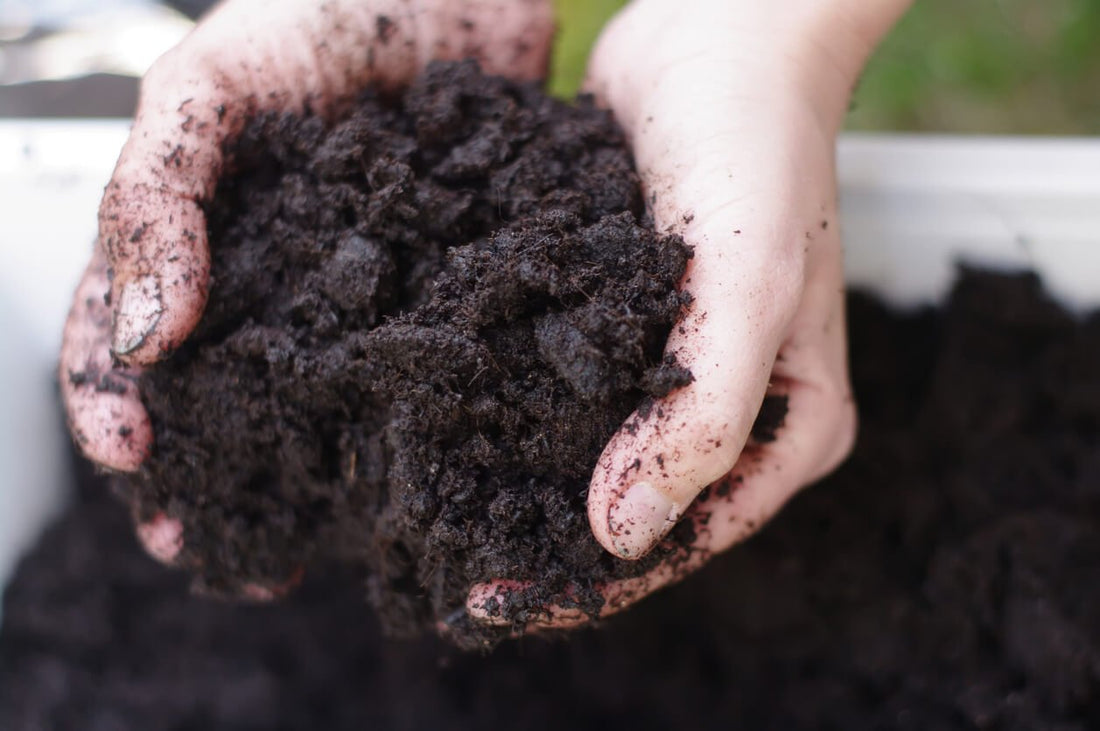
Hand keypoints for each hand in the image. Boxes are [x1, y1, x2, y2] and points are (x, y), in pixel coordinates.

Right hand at [60, 0, 553, 573]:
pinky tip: (410, 473)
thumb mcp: (212, 82)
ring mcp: (356, 287)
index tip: (140, 466)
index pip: (124, 337)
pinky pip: (412, 368)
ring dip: (297, 478)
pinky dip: (400, 426)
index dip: (115, 407)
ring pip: (310, 403)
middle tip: (214, 551)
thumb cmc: (327, 3)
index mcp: (198, 231)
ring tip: (304, 543)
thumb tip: (143, 337)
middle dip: (208, 476)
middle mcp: (271, 273)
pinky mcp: (440, 289)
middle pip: (218, 395)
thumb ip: (160, 192)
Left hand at [468, 0, 911, 628]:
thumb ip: (700, 422)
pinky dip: (514, 409)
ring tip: (432, 516)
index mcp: (790, 425)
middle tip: (448, 571)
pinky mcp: (622, 318)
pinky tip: (445, 427)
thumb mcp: (747, 289)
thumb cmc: (756, 153)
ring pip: (594, 453)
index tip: (494, 600)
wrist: (722, 37)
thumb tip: (617, 539)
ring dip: (522, 483)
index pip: (687, 537)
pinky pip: (568, 385)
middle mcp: (735, 408)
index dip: (593, 583)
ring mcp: (674, 363)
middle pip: (636, 508)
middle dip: (549, 543)